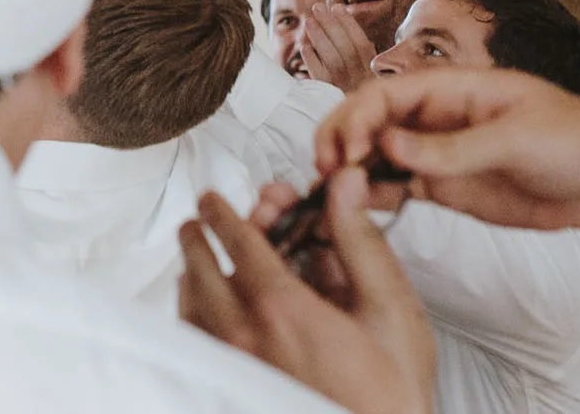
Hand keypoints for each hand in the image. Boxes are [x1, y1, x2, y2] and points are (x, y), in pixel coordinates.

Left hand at [179, 173, 435, 413]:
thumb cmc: (390, 395)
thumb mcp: (390, 311)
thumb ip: (360, 242)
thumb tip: (343, 186)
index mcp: (281, 308)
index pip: (235, 238)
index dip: (224, 211)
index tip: (215, 200)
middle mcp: (244, 334)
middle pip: (200, 264)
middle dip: (202, 233)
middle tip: (204, 219)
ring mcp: (231, 363)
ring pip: (189, 302)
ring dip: (193, 271)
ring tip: (199, 255)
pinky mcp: (229, 385)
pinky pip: (193, 338)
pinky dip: (192, 311)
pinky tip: (203, 304)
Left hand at [298, 2, 382, 92]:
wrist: (361, 130)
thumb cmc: (365, 96)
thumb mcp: (372, 76)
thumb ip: (363, 56)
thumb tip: (351, 28)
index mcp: (373, 73)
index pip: (362, 44)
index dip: (349, 24)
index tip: (337, 7)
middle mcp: (360, 80)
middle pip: (345, 47)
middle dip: (330, 24)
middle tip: (317, 7)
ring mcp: (344, 87)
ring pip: (331, 58)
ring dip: (319, 37)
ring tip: (308, 20)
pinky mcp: (328, 96)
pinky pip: (318, 76)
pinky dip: (311, 60)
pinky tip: (304, 46)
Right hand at [312, 68, 579, 271]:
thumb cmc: (573, 141)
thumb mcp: (514, 138)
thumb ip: (452, 146)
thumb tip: (390, 146)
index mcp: (448, 88)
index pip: (384, 94)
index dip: (355, 117)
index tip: (343, 150)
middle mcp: (433, 118)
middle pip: (369, 121)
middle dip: (340, 140)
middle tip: (326, 172)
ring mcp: (436, 153)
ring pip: (375, 155)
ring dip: (349, 170)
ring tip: (332, 195)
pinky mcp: (444, 188)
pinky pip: (396, 188)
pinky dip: (372, 195)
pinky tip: (357, 207)